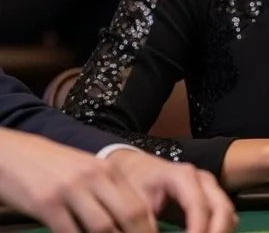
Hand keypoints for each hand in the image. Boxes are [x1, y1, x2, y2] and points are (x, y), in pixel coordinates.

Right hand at [0, 128, 156, 232]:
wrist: (10, 151)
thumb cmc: (48, 165)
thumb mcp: (84, 171)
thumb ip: (105, 192)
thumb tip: (127, 221)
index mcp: (109, 169)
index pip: (139, 205)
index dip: (147, 229)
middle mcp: (95, 176)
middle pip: (129, 215)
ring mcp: (71, 189)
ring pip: (103, 227)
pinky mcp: (47, 202)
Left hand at [107, 150, 237, 232]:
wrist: (136, 168)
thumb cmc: (133, 183)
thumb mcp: (134, 204)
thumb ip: (145, 224)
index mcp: (183, 177)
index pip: (199, 207)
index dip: (197, 231)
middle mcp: (203, 180)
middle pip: (223, 210)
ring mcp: (210, 188)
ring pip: (229, 215)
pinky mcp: (211, 197)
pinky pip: (225, 217)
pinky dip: (219, 232)